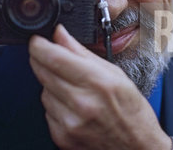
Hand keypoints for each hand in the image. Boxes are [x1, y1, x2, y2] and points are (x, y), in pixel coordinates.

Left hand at [29, 25, 171, 149]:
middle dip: (41, 60)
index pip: (55, 58)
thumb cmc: (132, 112)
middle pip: (43, 72)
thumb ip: (82, 52)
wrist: (136, 148)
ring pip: (43, 91)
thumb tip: (61, 34)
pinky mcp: (62, 136)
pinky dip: (55, 105)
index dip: (39, 45)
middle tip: (49, 56)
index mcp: (97, 82)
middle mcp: (81, 103)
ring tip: (73, 88)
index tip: (36, 40)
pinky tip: (72, 105)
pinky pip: (47, 111)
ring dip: (51, 84)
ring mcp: (70, 122)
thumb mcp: (115, 74)